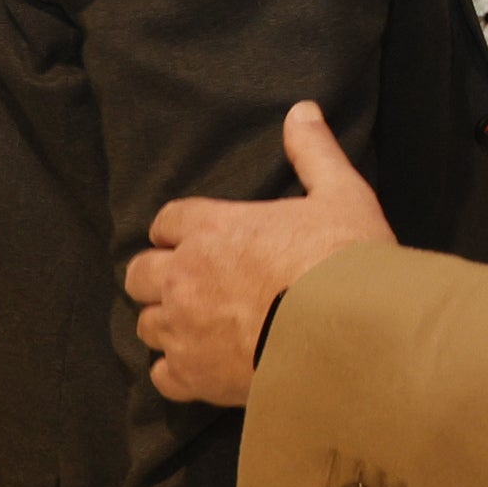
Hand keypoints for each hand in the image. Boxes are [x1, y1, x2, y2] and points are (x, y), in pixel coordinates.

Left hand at [127, 103, 398, 406]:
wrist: (348, 333)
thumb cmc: (343, 259)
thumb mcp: (340, 193)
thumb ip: (314, 152)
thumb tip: (301, 110)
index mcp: (212, 228)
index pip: (167, 221)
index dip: (180, 230)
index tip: (197, 239)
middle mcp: (184, 277)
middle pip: (139, 274)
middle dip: (158, 276)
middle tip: (191, 283)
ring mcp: (184, 330)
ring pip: (146, 325)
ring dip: (166, 321)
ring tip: (196, 326)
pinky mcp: (194, 377)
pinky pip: (162, 375)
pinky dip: (177, 370)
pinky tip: (201, 366)